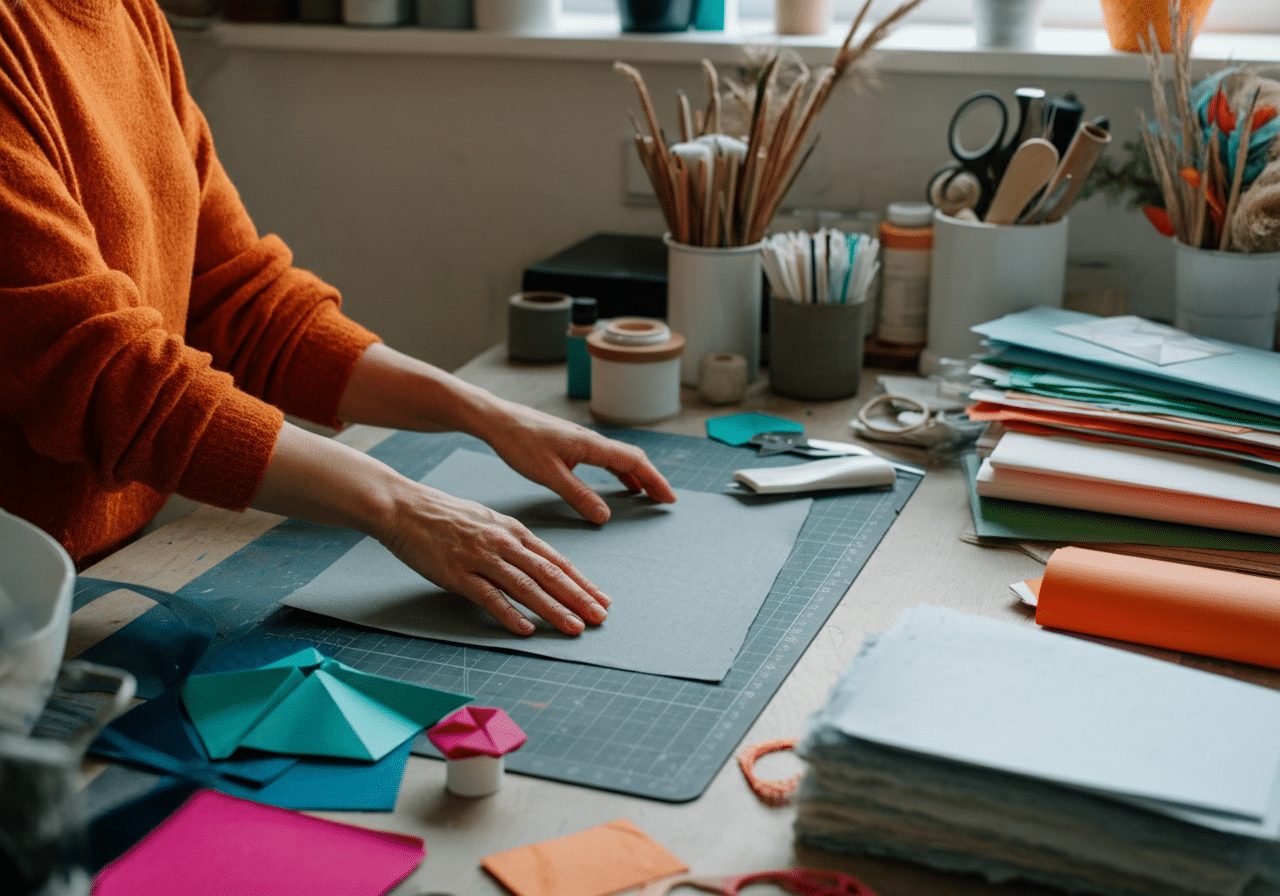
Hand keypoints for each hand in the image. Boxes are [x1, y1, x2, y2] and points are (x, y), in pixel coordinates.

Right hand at [252, 423, 610, 636]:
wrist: (404, 507)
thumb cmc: (445, 515)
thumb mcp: (488, 520)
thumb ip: (513, 541)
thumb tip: (538, 562)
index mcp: (512, 531)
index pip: (555, 560)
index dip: (581, 582)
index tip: (601, 599)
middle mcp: (502, 543)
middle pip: (548, 574)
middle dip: (578, 598)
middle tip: (600, 617)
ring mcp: (480, 558)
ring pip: (525, 587)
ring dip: (553, 609)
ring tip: (574, 627)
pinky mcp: (456, 573)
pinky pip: (488, 596)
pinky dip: (509, 613)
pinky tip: (525, 628)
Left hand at [479, 400, 676, 524]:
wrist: (499, 420)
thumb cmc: (520, 443)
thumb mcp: (549, 475)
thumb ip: (578, 496)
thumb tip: (605, 516)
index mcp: (591, 445)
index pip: (635, 462)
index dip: (655, 480)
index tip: (668, 498)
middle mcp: (592, 440)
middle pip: (633, 458)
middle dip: (651, 479)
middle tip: (664, 500)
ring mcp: (583, 441)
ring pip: (619, 458)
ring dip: (636, 475)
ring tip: (646, 494)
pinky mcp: (572, 444)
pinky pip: (605, 459)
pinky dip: (618, 471)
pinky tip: (618, 482)